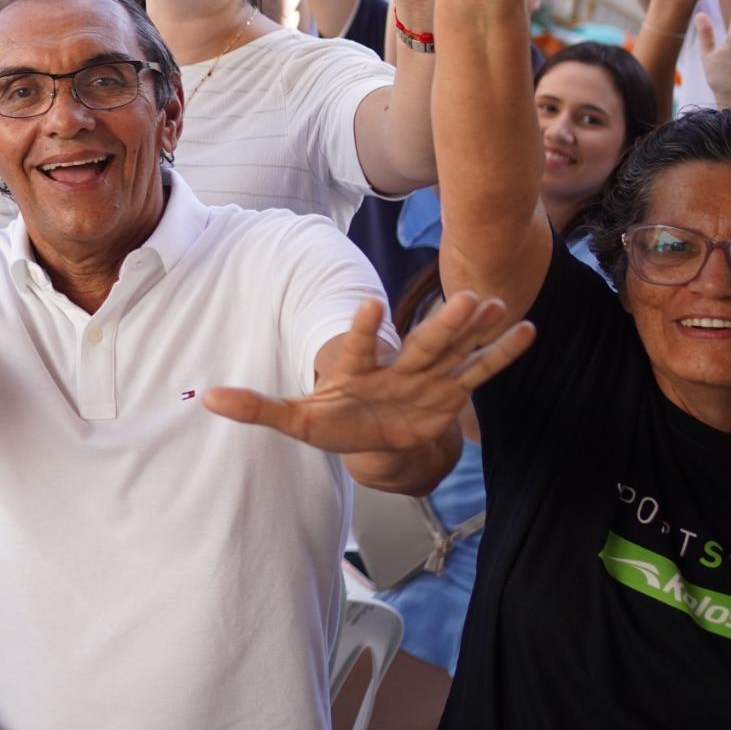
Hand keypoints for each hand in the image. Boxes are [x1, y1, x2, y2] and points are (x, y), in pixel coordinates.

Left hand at [203, 293, 532, 460]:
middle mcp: (396, 369)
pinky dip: (500, 355)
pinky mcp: (448, 394)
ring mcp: (425, 379)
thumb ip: (256, 408)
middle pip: (419, 345)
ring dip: (473, 331)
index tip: (372, 306)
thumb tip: (205, 398)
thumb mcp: (294, 419)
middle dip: (440, 324)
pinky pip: (477, 374)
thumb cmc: (331, 421)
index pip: (358, 349)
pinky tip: (525, 330)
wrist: (369, 435)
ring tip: (493, 303)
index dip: (362, 330)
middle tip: (463, 295)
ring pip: (452, 353)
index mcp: (357, 372)